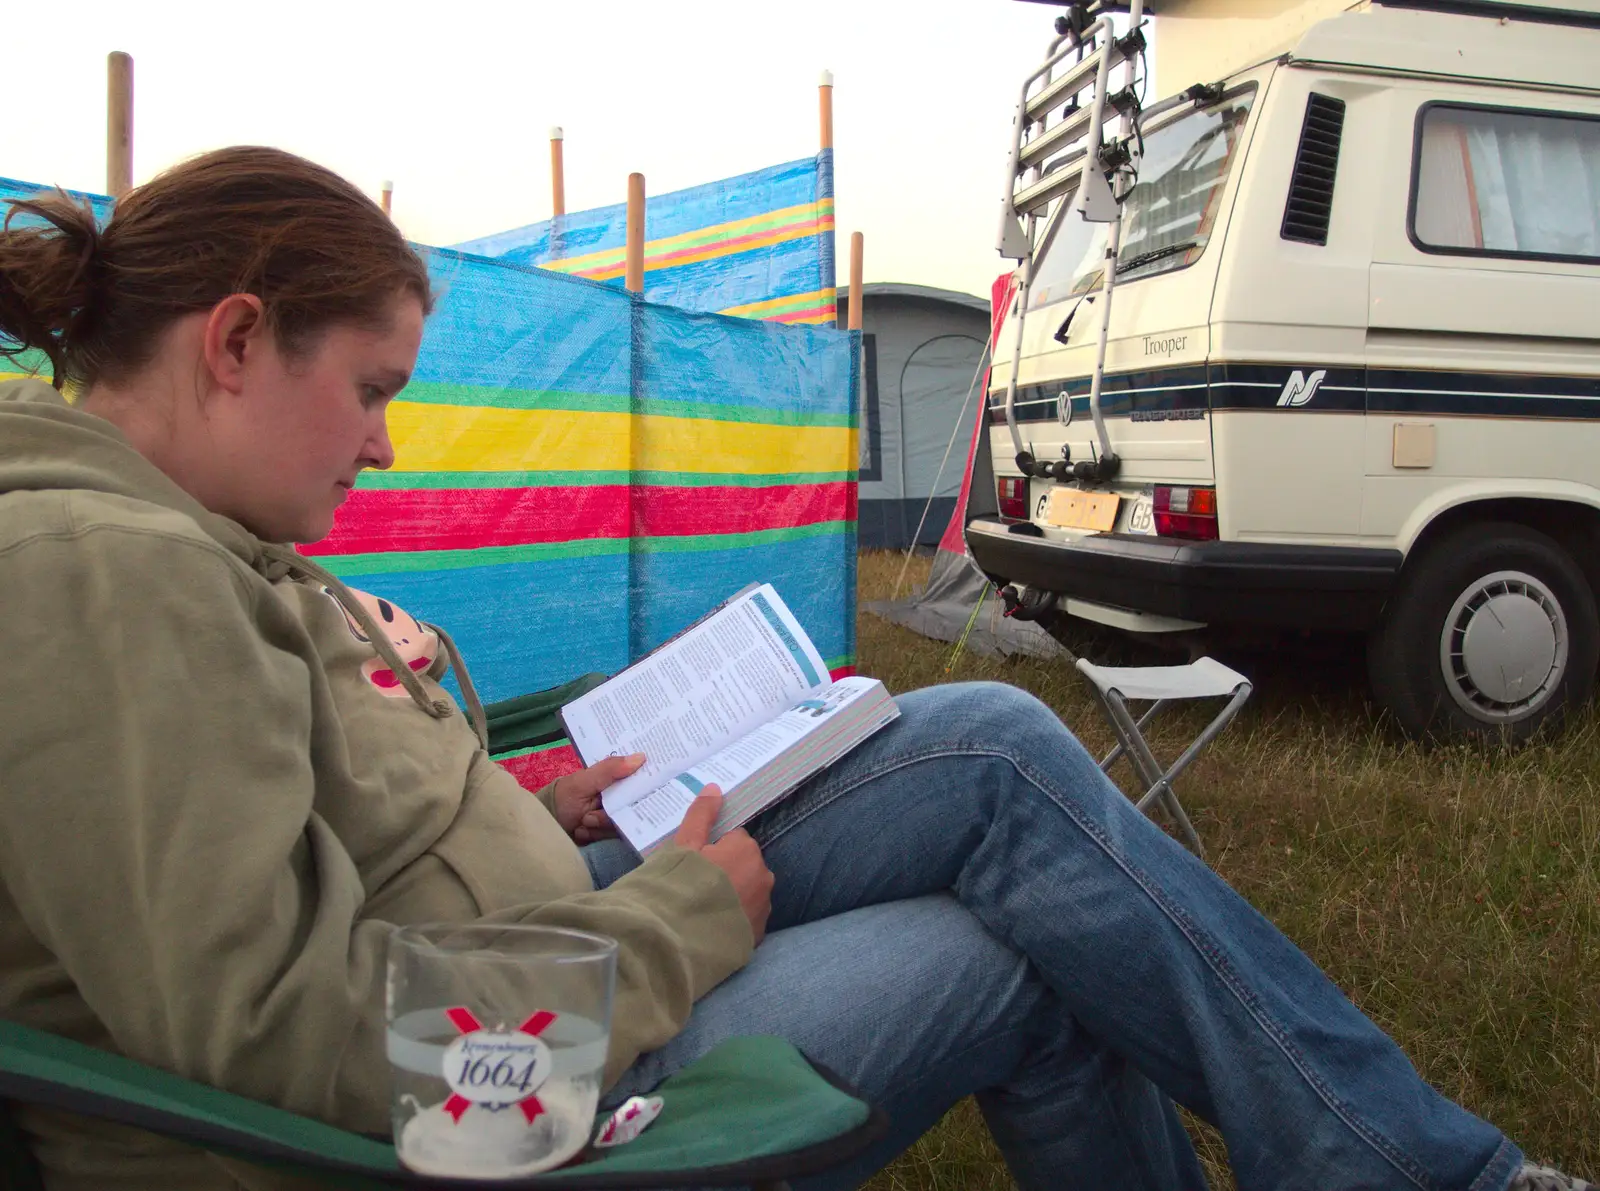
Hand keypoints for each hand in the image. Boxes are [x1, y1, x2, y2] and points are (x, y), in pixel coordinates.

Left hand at [548, 754, 644, 844]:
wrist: (543, 828)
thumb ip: (609, 770)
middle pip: (632, 807)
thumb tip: (641, 757)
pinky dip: (595, 836)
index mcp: (612, 781)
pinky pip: (614, 839)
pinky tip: (581, 832)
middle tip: (588, 817)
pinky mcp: (608, 835)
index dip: (643, 784)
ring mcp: (612, 818)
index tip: (634, 793)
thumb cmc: (562, 799)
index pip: (636, 780)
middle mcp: (616, 798)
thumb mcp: (583, 782)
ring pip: (622, 825)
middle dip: (608, 816)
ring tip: (581, 823)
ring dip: (599, 826)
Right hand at [673, 789, 773, 944]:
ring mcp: (763, 908)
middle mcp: (763, 876)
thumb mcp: (684, 845)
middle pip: (744, 865)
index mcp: (746, 850)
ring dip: (733, 895)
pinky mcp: (758, 935)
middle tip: (696, 885)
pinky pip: (747, 918)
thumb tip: (716, 787)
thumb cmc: (678, 885)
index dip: (713, 849)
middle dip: (727, 871)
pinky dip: (734, 918)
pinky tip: (712, 925)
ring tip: (702, 908)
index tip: (696, 862)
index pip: (734, 839)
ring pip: (748, 891)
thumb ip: (702, 815)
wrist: (676, 941)